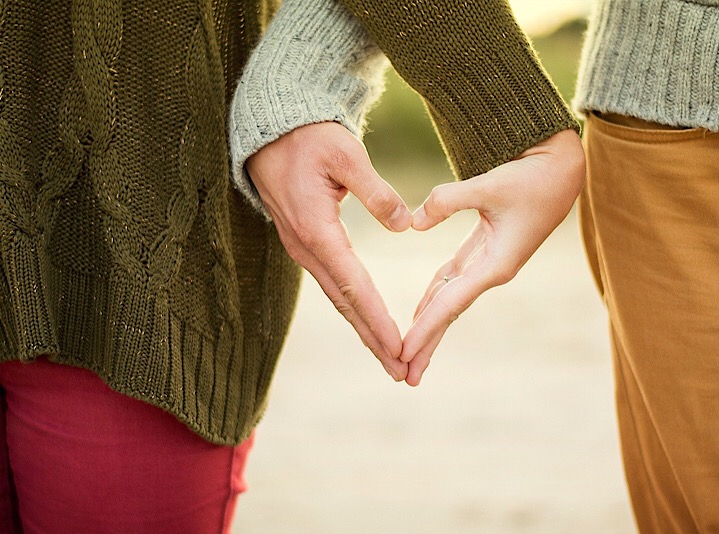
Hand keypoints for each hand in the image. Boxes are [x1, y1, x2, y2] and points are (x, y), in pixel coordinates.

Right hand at [245, 122, 411, 380]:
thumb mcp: (346, 154)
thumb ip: (376, 191)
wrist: (270, 132)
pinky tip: (368, 322)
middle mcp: (306, 248)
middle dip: (373, 340)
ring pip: (338, 298)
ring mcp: (303, 249)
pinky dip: (353, 308)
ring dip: (364, 329)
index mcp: (317, 230)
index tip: (400, 347)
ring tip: (390, 357)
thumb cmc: (309, 138)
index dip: (378, 319)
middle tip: (401, 371)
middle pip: (345, 304)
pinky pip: (333, 284)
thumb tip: (405, 225)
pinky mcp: (305, 244)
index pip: (354, 285)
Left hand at [401, 129, 585, 385]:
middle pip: (449, 313)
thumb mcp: (489, 184)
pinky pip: (453, 280)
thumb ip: (447, 201)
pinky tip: (420, 312)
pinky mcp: (485, 250)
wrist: (561, 169)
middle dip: (427, 344)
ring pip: (450, 300)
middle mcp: (492, 271)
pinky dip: (435, 296)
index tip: (403, 353)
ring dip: (429, 326)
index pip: (451, 304)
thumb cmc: (532, 177)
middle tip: (403, 375)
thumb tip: (412, 223)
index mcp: (496, 265)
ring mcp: (489, 263)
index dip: (425, 329)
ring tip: (408, 353)